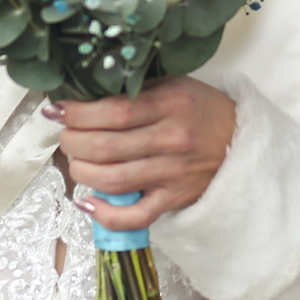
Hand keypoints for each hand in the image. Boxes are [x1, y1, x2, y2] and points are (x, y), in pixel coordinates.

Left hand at [51, 76, 236, 231]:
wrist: (241, 141)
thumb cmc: (200, 109)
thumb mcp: (173, 84)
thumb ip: (134, 88)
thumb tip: (82, 93)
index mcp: (171, 103)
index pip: (114, 111)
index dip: (78, 113)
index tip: (58, 110)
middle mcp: (172, 139)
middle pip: (107, 146)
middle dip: (73, 142)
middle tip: (66, 136)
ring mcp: (173, 173)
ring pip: (114, 180)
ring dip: (82, 172)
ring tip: (76, 162)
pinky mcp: (174, 199)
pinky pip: (136, 216)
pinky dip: (107, 215)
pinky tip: (88, 204)